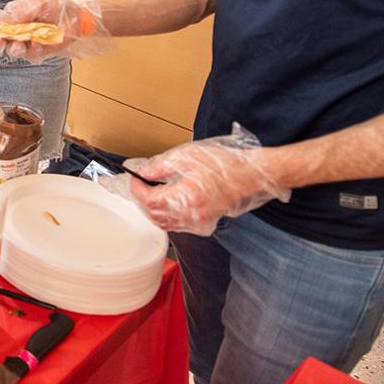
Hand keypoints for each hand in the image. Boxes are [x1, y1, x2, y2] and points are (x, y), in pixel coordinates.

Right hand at [0, 0, 107, 62]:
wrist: (78, 17)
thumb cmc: (55, 7)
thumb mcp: (36, 4)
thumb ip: (19, 12)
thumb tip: (1, 19)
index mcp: (10, 19)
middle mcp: (15, 33)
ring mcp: (27, 44)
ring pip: (12, 52)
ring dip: (14, 49)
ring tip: (21, 44)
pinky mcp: (39, 53)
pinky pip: (31, 56)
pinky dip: (33, 52)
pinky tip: (39, 45)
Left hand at [119, 125, 289, 235]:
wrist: (248, 176)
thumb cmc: (223, 164)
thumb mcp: (186, 158)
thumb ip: (160, 167)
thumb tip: (142, 173)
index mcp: (187, 197)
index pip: (150, 200)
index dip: (137, 190)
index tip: (134, 179)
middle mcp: (192, 215)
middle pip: (154, 215)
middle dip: (142, 200)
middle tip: (140, 185)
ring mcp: (199, 223)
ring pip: (164, 223)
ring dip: (153, 210)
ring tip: (151, 192)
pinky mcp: (204, 226)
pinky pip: (177, 226)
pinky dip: (167, 216)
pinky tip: (168, 202)